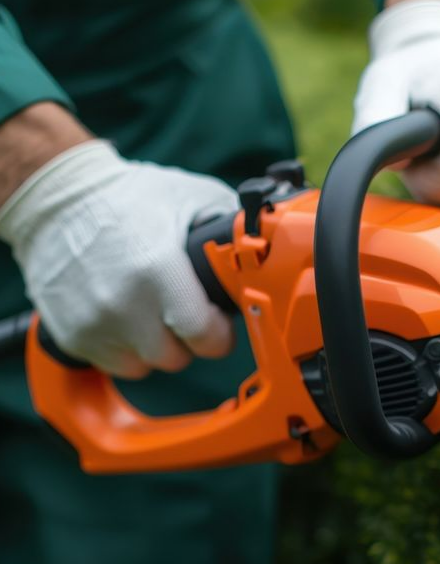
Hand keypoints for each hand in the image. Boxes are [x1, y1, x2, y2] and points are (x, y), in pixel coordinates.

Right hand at [0, 138, 237, 377]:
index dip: (219, 335)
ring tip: (155, 317)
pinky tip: (128, 321)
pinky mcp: (71, 334)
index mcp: (158, 271)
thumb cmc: (126, 196)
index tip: (219, 324)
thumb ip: (228, 226)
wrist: (55, 199)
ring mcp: (94, 323)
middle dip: (189, 341)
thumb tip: (261, 246)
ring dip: (156, 349)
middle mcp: (124, 304)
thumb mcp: (189, 196)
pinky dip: (125, 350)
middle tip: (186, 317)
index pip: (203, 336)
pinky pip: (113, 364)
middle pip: (176, 358)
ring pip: (145, 366)